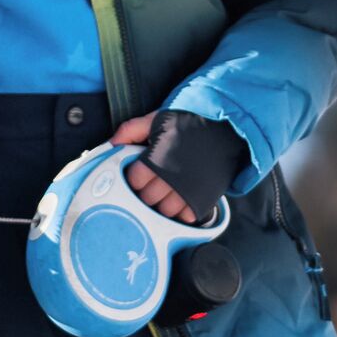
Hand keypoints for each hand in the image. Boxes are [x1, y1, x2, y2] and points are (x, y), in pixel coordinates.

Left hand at [118, 109, 247, 225]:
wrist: (226, 127)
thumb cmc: (189, 121)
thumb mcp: (156, 119)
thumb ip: (130, 130)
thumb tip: (110, 144)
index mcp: (154, 160)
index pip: (134, 181)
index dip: (136, 177)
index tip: (142, 173)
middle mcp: (169, 179)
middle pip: (147, 198)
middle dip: (147, 191)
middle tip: (155, 182)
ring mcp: (187, 191)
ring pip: (165, 210)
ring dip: (163, 203)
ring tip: (168, 191)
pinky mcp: (203, 198)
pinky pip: (185, 216)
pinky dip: (182, 211)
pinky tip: (183, 198)